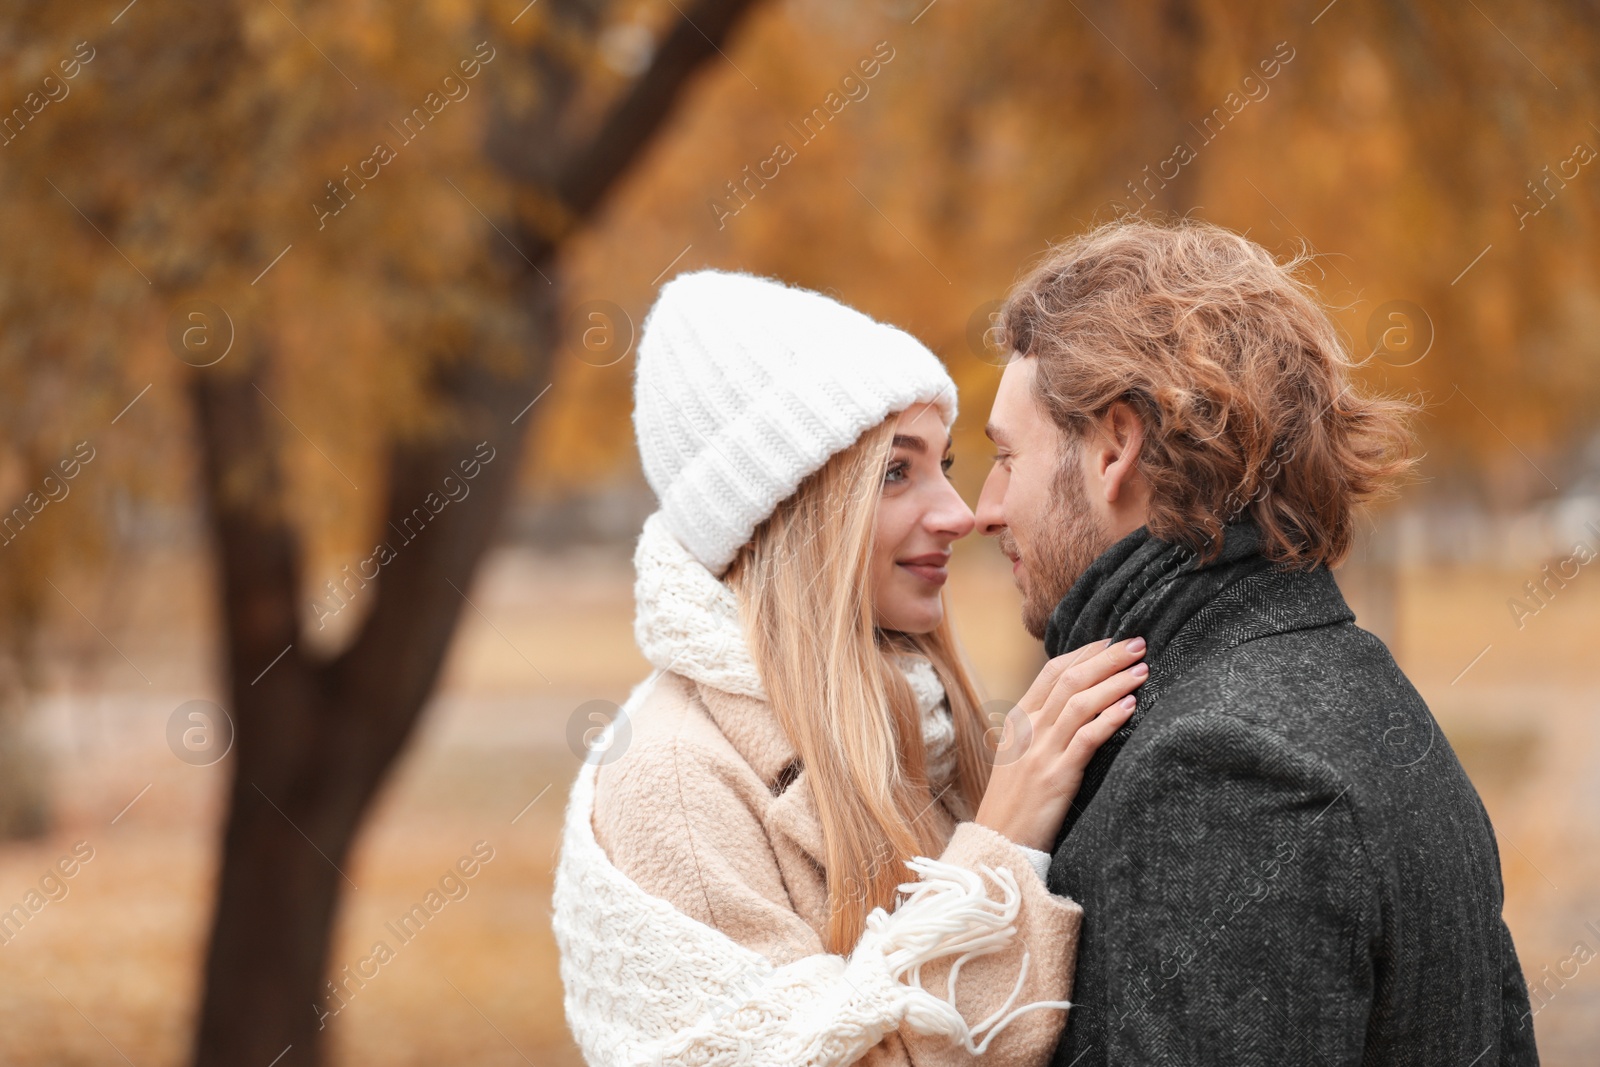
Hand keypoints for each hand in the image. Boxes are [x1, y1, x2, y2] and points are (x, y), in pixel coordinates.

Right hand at [973, 637, 1146, 852]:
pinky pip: (1087, 738)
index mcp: (1019, 719)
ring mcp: (1042, 751)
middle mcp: (1030, 728)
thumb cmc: (1015, 799)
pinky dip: (1110, 718)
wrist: (997, 841)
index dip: (1085, 652)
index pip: (1053, 670)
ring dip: (1115, 682)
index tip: (1112, 640)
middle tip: (1137, 644)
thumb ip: (1042, 726)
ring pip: (1081, 703)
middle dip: (1107, 658)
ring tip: (1142, 670)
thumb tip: (1077, 702)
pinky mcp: (1057, 775)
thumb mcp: (1019, 753)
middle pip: (1071, 679)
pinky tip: (1130, 706)